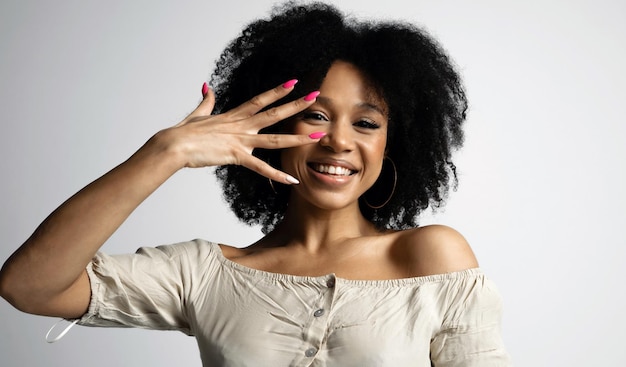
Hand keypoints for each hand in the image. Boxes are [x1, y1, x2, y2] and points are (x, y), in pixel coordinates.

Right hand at [156, 81, 320, 183]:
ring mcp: (240, 140)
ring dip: (298, 137)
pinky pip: (260, 167)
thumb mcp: (198, 114)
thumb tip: (206, 87)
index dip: (278, 91)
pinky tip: (292, 179)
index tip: (294, 83)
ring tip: (317, 135)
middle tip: (315, 96)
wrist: (174, 144)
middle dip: (296, 105)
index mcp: (234, 116)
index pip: (261, 100)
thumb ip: (207, 101)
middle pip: (275, 113)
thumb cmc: (184, 132)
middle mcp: (241, 125)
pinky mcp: (235, 156)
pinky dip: (276, 174)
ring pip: (275, 139)